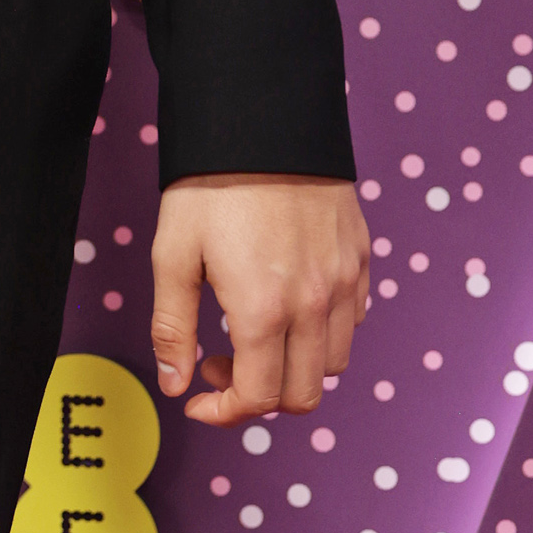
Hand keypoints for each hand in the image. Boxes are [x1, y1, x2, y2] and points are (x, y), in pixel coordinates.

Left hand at [149, 174, 370, 425]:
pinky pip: (353, 320)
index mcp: (262, 310)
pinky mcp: (360, 258)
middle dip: (259, 397)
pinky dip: (324, 332)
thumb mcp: (173, 255)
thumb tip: (174, 385)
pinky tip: (289, 304)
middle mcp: (314, 305)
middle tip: (220, 363)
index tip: (198, 399)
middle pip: (303, 395)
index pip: (258, 398)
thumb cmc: (210, 186)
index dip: (224, 412)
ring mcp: (344, 281)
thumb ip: (172, 329)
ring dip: (294, 368)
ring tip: (255, 334)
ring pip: (333, 363)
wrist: (263, 119)